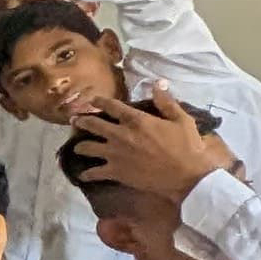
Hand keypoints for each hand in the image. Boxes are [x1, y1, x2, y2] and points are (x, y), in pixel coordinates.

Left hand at [67, 89, 237, 201]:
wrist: (186, 176)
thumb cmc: (187, 147)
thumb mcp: (181, 120)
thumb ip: (166, 101)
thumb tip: (158, 83)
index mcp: (136, 120)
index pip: (112, 106)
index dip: (100, 101)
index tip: (92, 100)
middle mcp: (120, 135)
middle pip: (93, 125)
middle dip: (81, 121)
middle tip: (74, 120)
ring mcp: (115, 154)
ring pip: (88, 148)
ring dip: (80, 146)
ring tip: (76, 147)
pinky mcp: (115, 172)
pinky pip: (94, 173)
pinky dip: (87, 174)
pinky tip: (82, 175)